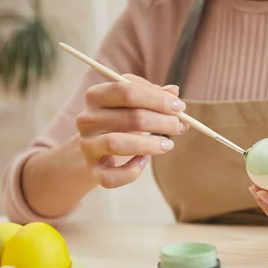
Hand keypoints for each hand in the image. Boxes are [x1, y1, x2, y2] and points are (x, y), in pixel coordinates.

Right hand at [76, 74, 188, 188]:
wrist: (97, 149)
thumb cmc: (121, 121)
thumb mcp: (134, 103)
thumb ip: (153, 94)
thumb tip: (174, 91)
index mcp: (96, 95)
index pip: (126, 91)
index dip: (156, 99)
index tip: (179, 107)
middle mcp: (87, 119)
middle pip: (129, 118)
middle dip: (161, 122)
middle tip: (180, 127)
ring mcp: (87, 146)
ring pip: (117, 144)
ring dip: (149, 145)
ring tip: (168, 144)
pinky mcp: (93, 170)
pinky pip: (111, 176)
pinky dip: (132, 171)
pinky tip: (144, 161)